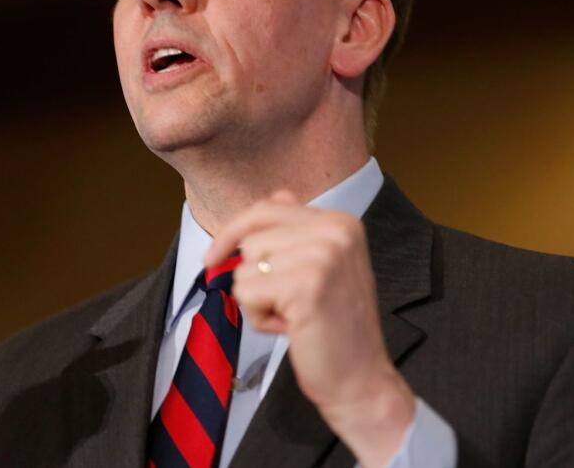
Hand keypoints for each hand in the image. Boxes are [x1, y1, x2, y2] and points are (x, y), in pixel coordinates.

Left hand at [205, 192, 415, 467]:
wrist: (361, 379)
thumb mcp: (325, 265)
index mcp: (341, 221)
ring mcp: (324, 256)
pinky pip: (247, 292)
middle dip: (256, 276)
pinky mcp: (306, 286)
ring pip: (245, 267)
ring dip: (259, 300)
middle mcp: (337, 231)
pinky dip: (259, 317)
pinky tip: (291, 328)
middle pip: (252, 238)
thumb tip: (276, 194)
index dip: (232, 231)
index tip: (212, 256)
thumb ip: (300, 230)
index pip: (267, 207)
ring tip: (293, 316)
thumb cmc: (334, 327)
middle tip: (289, 303)